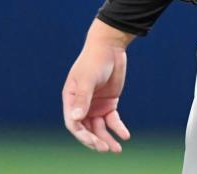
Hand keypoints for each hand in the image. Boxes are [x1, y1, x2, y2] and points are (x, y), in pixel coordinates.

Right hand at [63, 20, 134, 152]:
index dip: (82, 134)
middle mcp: (82, 105)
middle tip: (105, 149)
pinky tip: (125, 136)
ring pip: (100, 128)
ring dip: (107, 139)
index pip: (73, 123)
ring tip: (117, 149)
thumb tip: (75, 118)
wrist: (110, 47)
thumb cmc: (95, 60)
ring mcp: (95, 105)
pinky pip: (112, 120)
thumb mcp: (88, 79)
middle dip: (95, 140)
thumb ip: (82, 98)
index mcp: (71, 98)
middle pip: (86, 129)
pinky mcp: (109, 103)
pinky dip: (118, 128)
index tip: (93, 141)